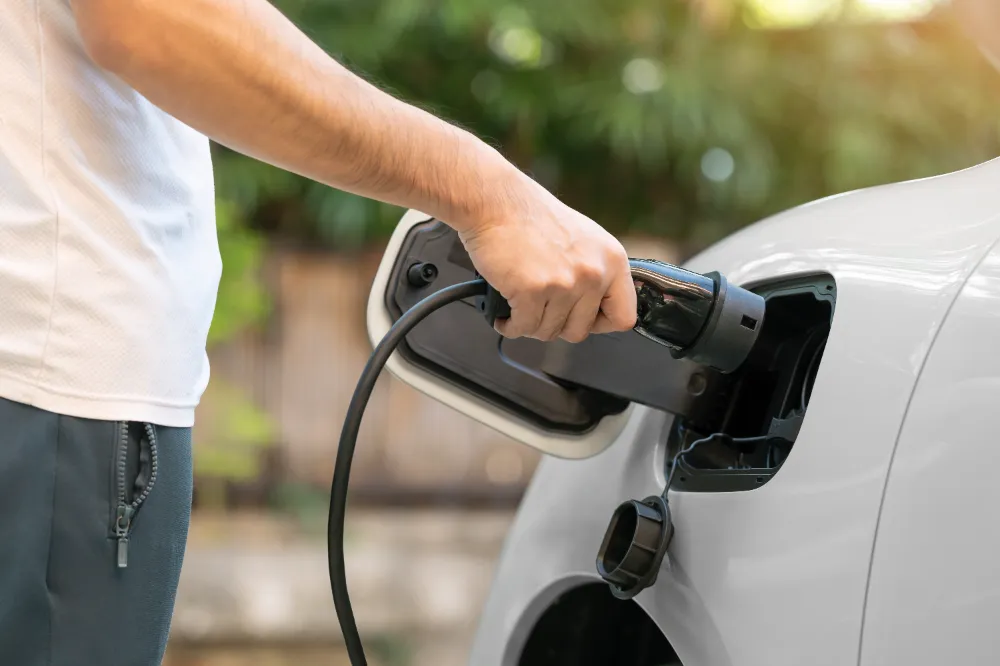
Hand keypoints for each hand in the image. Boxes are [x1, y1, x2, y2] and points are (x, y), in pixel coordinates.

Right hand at [457, 178, 636, 342]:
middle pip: (580, 331)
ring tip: (519, 308)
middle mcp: (594, 273)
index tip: (579, 319)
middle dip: (556, 326)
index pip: (624, 317)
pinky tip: (504, 315)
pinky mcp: (534, 291)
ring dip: (529, 325)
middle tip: (540, 311)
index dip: (598, 324)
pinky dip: (510, 325)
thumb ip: (594, 272)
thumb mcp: (583, 239)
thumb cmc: (531, 217)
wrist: (496, 202)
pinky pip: (524, 327)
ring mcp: (565, 283)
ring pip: (549, 332)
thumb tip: (593, 309)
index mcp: (613, 260)